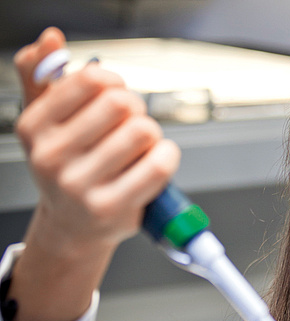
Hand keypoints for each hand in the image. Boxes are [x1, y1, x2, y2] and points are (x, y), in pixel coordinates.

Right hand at [7, 28, 180, 320]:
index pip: (92, 82)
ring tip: (142, 148)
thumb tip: (51, 39)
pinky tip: (158, 161)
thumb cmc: (69, 169)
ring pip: (143, 132)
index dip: (117, 84)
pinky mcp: (113, 207)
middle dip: (137, 109)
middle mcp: (52, 157)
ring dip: (153, 135)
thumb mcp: (46, 122)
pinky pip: (159, 166)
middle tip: (133, 124)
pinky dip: (168, 156)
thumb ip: (41, 76)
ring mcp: (81, 186)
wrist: (74, 226)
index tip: (118, 96)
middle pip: (122, 105)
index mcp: (34, 127)